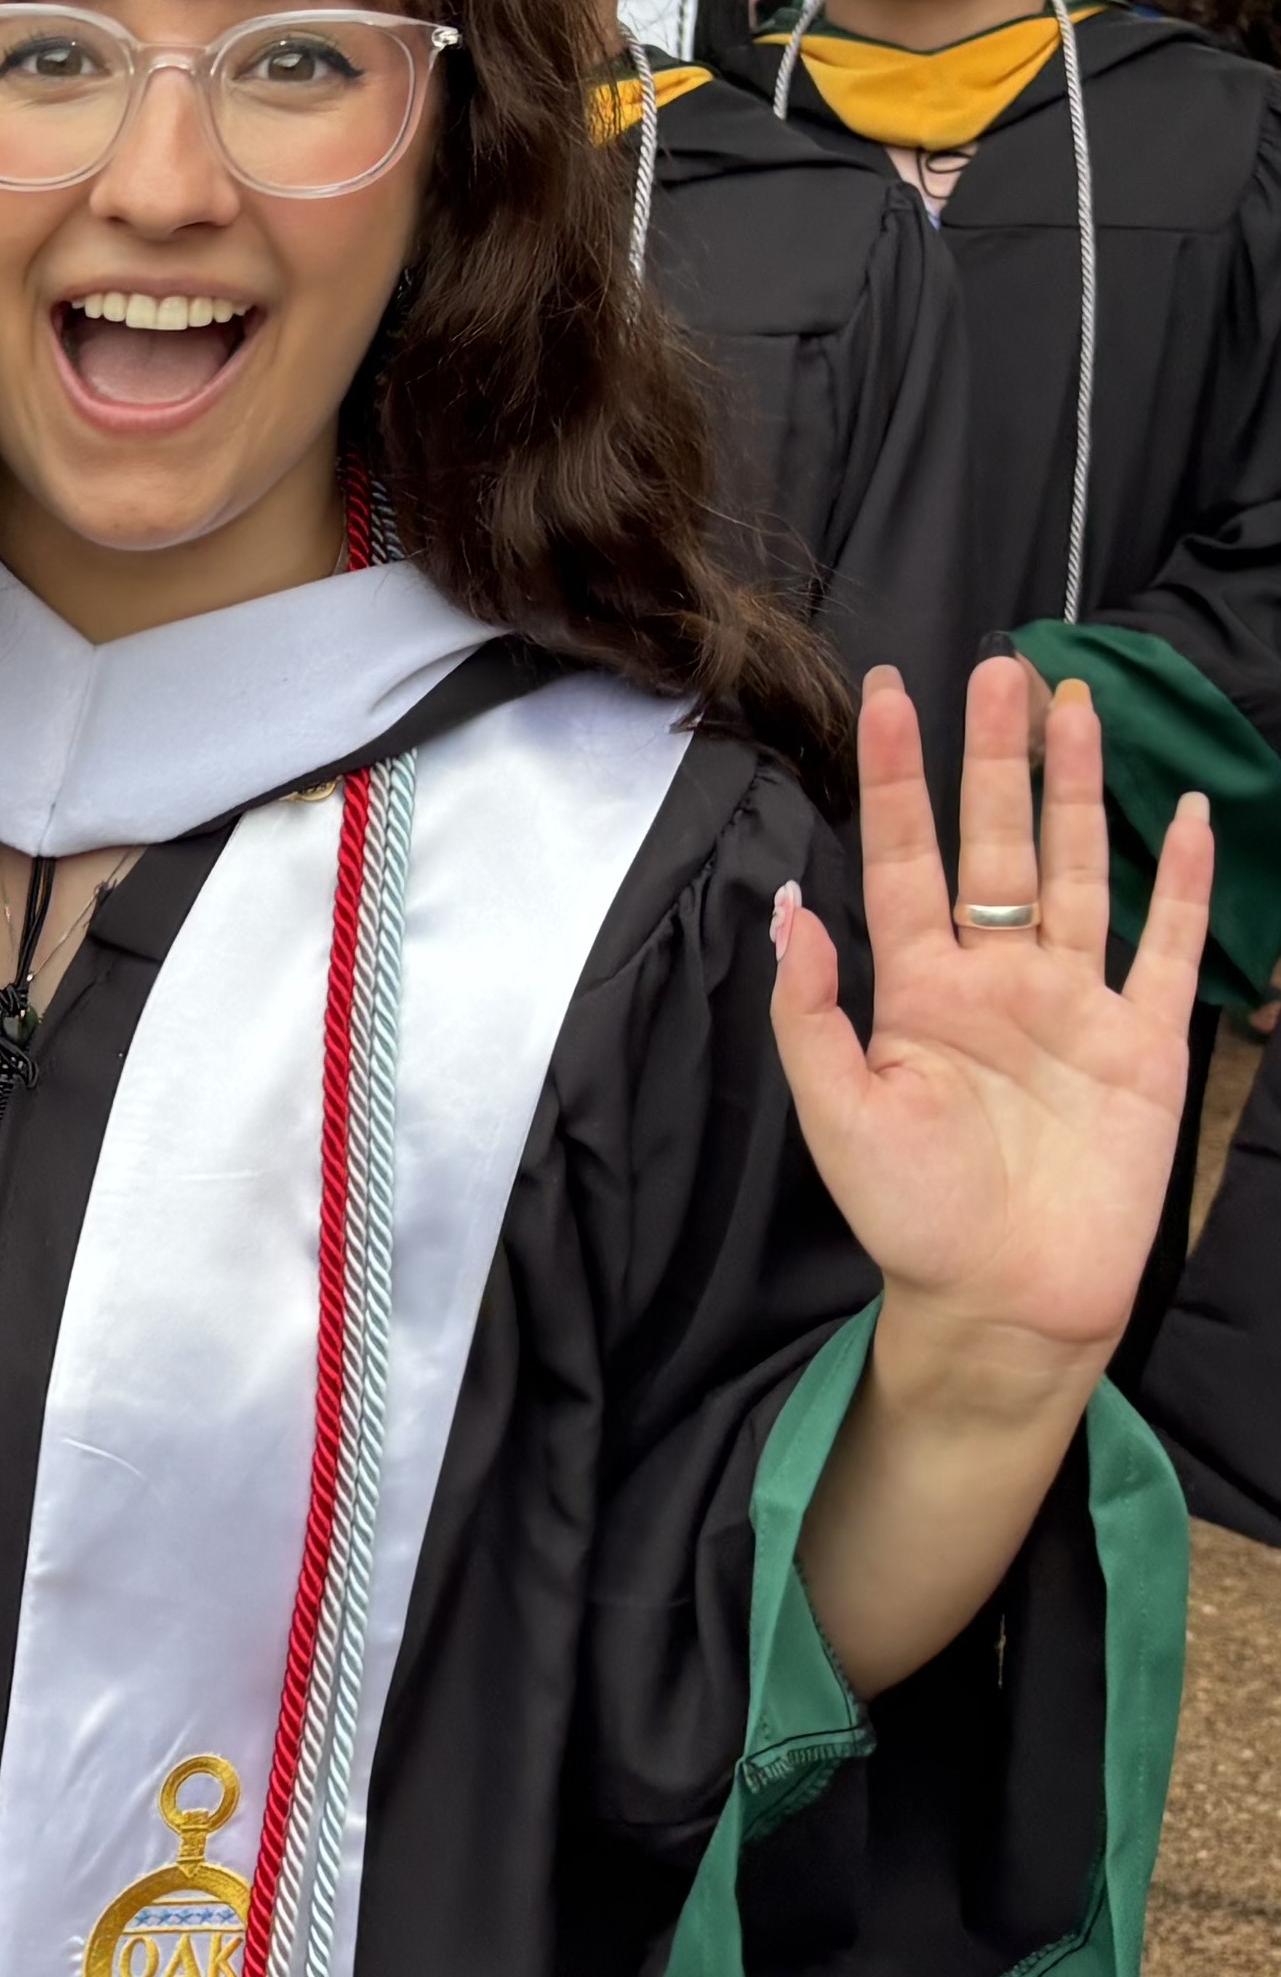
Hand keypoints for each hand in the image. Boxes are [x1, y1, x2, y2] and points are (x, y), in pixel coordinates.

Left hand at [776, 661, 1211, 1698]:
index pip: (904, 859)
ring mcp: (1076, 1007)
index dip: (898, 778)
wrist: (1006, 1310)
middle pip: (1000, 844)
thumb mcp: (839, 1117)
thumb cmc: (913, 1224)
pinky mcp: (1144, 1046)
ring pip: (1083, 873)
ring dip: (1079, 792)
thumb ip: (812, 1013)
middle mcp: (998, 982)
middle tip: (997, 667)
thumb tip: (787, 905)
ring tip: (1074, 707)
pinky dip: (1183, 882)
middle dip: (996, 758)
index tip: (890, 692)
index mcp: (919, 991)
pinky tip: (1189, 811)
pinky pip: (1167, 948)